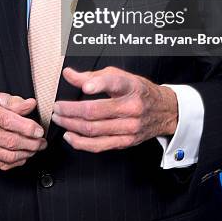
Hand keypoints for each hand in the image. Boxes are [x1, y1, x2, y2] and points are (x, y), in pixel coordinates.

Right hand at [0, 89, 46, 169]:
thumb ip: (14, 102)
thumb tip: (31, 105)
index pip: (7, 121)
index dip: (26, 128)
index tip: (39, 131)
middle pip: (8, 141)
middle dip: (30, 143)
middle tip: (42, 142)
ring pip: (5, 156)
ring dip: (25, 154)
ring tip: (36, 149)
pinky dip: (15, 162)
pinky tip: (23, 156)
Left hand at [52, 66, 177, 152]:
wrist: (164, 111)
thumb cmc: (138, 91)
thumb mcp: (120, 76)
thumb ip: (92, 76)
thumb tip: (68, 74)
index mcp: (131, 86)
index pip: (114, 83)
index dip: (99, 84)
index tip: (85, 86)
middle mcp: (132, 107)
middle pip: (95, 111)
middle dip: (70, 110)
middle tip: (57, 107)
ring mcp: (130, 127)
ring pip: (94, 129)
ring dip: (71, 125)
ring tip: (59, 119)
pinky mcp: (126, 142)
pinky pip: (99, 146)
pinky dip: (81, 142)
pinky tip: (70, 135)